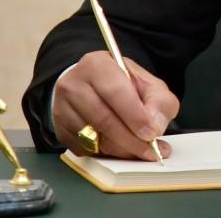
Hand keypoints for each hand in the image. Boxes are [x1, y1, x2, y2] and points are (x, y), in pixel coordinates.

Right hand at [53, 51, 178, 160]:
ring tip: (142, 152)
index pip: (115, 91)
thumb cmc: (123, 85)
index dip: (135, 115)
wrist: (92, 88)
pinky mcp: (60, 130)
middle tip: (152, 151)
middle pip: (103, 118)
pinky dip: (107, 155)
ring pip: (93, 138)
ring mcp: (62, 109)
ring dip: (121, 150)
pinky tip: (123, 150)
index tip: (152, 133)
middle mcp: (73, 85)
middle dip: (131, 140)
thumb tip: (155, 125)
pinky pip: (85, 150)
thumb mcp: (148, 84)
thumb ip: (159, 101)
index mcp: (97, 65)